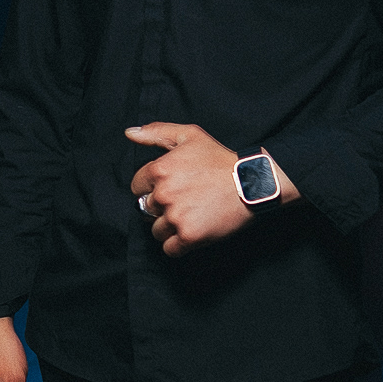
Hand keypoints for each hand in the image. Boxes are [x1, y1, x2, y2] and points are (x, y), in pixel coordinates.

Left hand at [127, 122, 294, 256]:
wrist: (252, 182)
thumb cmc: (221, 159)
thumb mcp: (189, 135)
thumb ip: (156, 132)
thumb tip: (130, 133)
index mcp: (159, 170)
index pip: (136, 187)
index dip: (151, 188)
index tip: (169, 188)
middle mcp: (163, 194)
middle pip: (146, 210)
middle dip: (160, 208)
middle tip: (183, 202)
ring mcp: (176, 216)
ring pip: (156, 231)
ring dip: (168, 227)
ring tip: (189, 217)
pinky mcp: (189, 236)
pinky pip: (169, 249)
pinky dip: (177, 245)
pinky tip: (190, 233)